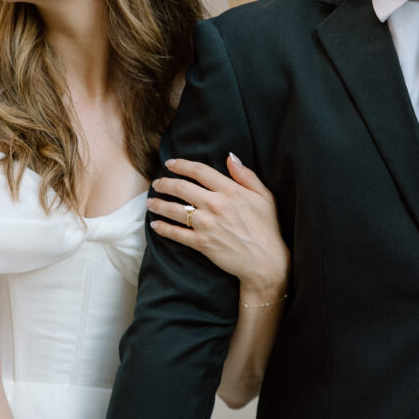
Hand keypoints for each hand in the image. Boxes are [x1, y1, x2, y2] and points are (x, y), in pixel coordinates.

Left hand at [148, 154, 289, 301]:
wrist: (265, 262)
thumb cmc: (267, 229)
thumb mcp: (264, 196)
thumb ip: (246, 175)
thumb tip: (230, 157)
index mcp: (230, 190)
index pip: (199, 171)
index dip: (181, 165)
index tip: (170, 164)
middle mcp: (215, 205)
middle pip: (181, 188)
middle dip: (164, 184)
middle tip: (156, 184)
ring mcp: (207, 225)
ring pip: (174, 210)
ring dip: (159, 204)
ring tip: (150, 202)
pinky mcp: (202, 243)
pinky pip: (176, 234)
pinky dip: (163, 229)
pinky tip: (155, 225)